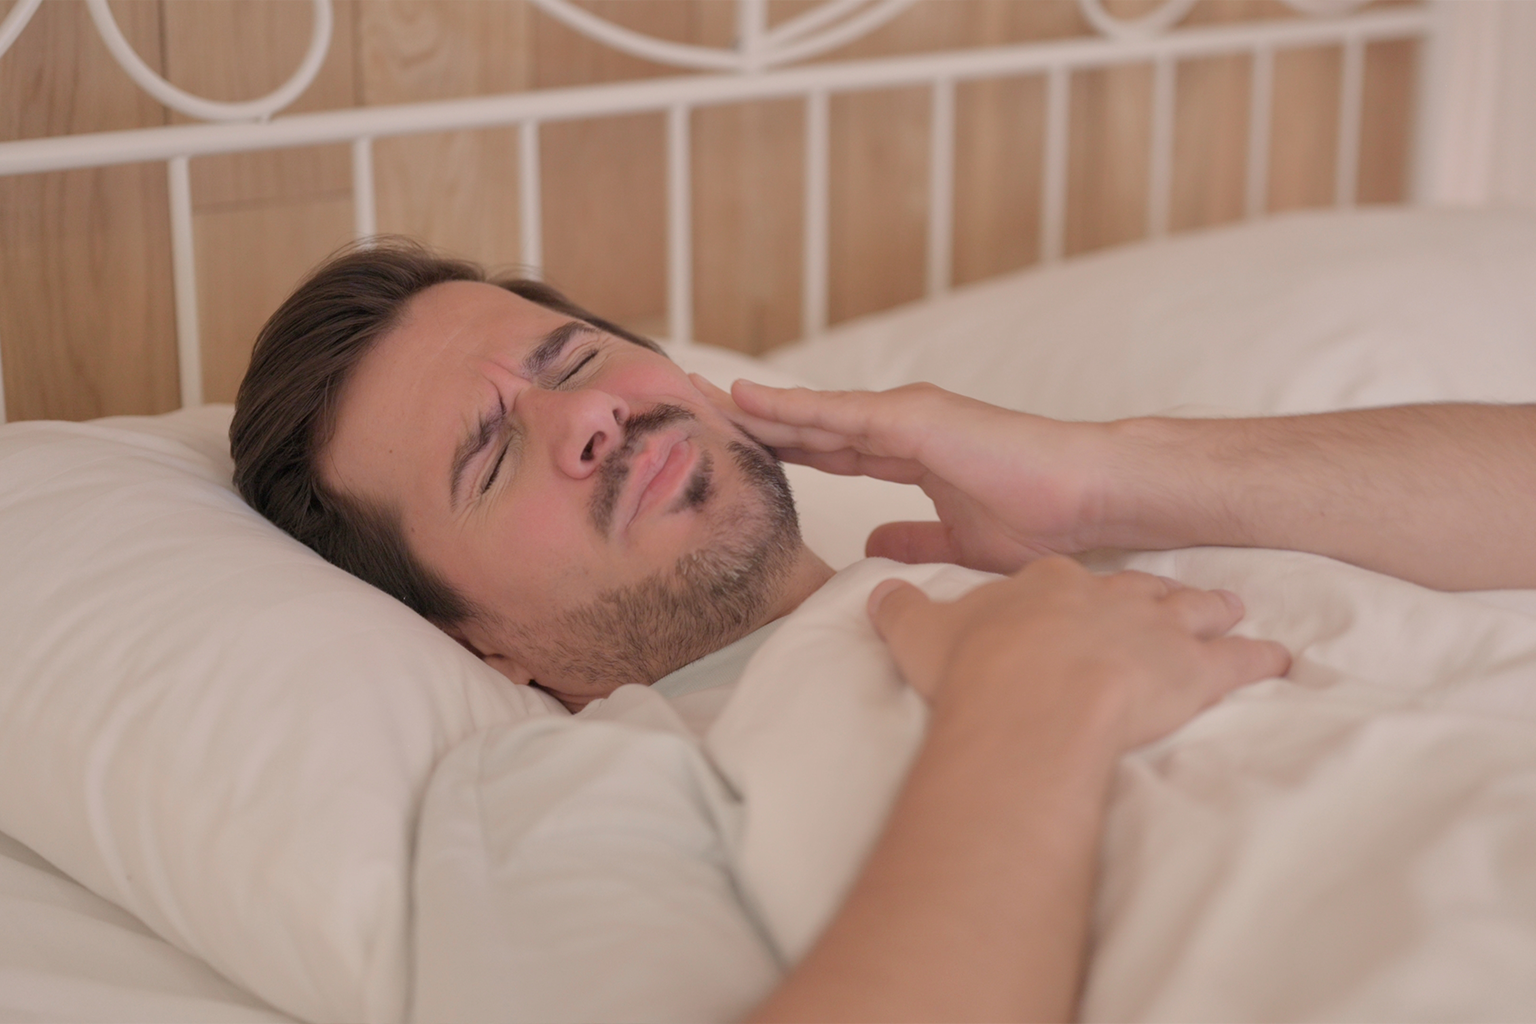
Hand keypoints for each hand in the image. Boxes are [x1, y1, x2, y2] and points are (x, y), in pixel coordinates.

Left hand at [695, 376, 1108, 572]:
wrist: (1089, 496)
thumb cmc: (1040, 517)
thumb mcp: (957, 538)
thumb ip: (914, 535)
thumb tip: (875, 547)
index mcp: (908, 453)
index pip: (826, 448)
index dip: (778, 446)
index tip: (731, 448)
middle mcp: (900, 425)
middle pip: (807, 423)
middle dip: (751, 420)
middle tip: (692, 412)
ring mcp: (907, 415)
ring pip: (813, 412)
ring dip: (754, 407)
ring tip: (697, 398)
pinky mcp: (916, 418)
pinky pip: (840, 414)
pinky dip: (791, 407)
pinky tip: (748, 403)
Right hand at [867, 557, 1288, 752]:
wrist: (1036, 702)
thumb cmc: (979, 671)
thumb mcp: (921, 633)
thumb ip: (901, 610)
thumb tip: (877, 593)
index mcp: (1044, 583)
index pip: (1057, 577)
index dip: (1062, 587)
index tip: (1064, 590)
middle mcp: (1106, 595)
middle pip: (1134, 586)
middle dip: (1151, 591)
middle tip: (1167, 593)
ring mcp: (1155, 628)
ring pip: (1193, 610)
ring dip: (1213, 611)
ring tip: (1232, 607)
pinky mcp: (1195, 671)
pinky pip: (1240, 660)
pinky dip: (1260, 658)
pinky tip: (1280, 657)